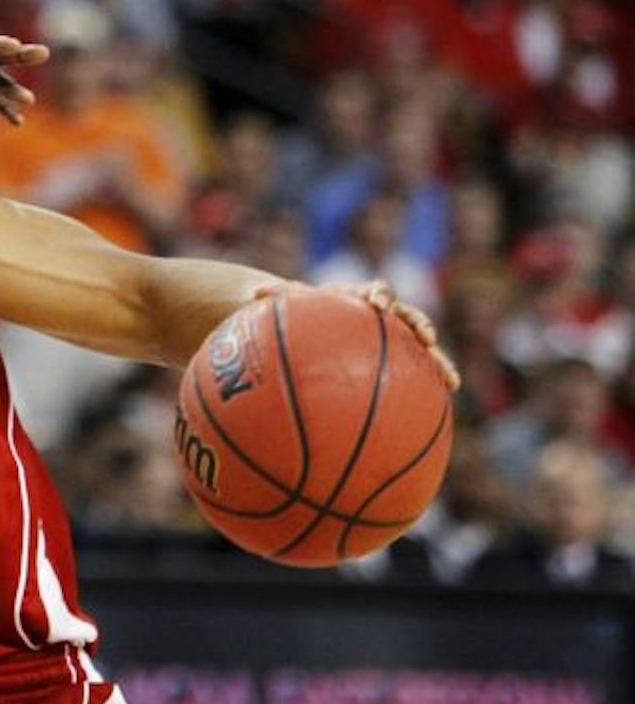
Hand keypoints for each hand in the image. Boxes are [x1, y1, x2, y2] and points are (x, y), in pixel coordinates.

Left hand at [253, 280, 460, 391]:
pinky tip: (436, 412)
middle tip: (426, 337)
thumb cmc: (298, 311)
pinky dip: (426, 390)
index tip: (379, 306)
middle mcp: (383, 318)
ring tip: (450, 380)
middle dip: (419, 325)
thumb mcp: (288, 306)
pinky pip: (413, 378)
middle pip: (409, 318)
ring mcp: (391, 340)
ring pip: (420, 350)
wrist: (311, 321)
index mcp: (359, 299)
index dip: (381, 296)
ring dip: (437, 362)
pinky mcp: (395, 363)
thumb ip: (278, 299)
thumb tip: (253, 292)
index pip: (377, 291)